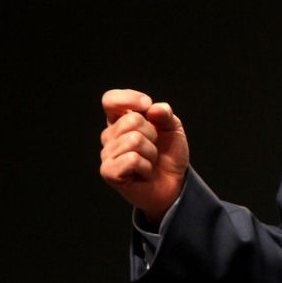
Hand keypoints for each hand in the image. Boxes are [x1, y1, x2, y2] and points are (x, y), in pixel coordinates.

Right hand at [99, 89, 189, 223]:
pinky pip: (132, 159)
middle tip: (154, 147)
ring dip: (151, 152)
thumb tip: (152, 108)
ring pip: (134, 140)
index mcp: (120, 120)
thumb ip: (165, 113)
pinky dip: (146, 166)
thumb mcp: (172, 128)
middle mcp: (109, 136)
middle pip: (131, 120)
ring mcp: (107, 154)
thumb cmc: (168, 154)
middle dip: (152, 133)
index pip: (110, 100)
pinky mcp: (109, 172)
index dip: (129, 99)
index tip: (147, 105)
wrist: (174, 183)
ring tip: (149, 161)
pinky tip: (144, 173)